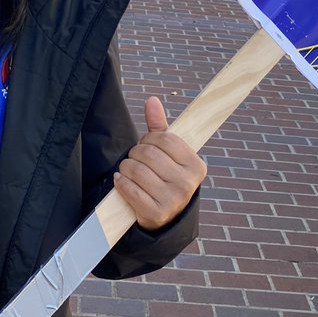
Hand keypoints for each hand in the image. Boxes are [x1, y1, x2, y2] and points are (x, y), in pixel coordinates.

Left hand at [113, 97, 206, 230]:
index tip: (147, 146)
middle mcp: (188, 184)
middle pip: (148, 153)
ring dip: (126, 167)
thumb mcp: (167, 153)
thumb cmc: (165, 177)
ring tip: (128, 170)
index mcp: (196, 165)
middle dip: (135, 153)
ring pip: (137, 170)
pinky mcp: (156, 213)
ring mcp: (173, 200)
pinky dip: (121, 182)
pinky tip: (122, 181)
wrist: (165, 216)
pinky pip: (130, 189)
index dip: (149, 139)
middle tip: (136, 159)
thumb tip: (151, 100)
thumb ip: (159, 127)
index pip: (164, 138)